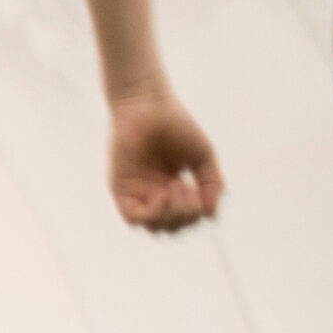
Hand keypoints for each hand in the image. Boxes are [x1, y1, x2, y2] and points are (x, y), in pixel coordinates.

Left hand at [107, 83, 222, 231]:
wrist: (148, 104)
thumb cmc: (175, 125)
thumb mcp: (202, 157)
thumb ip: (211, 185)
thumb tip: (211, 216)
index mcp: (172, 188)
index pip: (185, 219)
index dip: (196, 214)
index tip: (199, 188)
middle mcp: (153, 194)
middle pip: (171, 228)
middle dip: (187, 217)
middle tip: (190, 190)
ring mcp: (137, 193)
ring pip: (154, 228)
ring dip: (172, 217)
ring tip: (178, 188)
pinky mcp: (121, 190)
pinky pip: (135, 218)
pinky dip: (154, 214)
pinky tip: (164, 194)